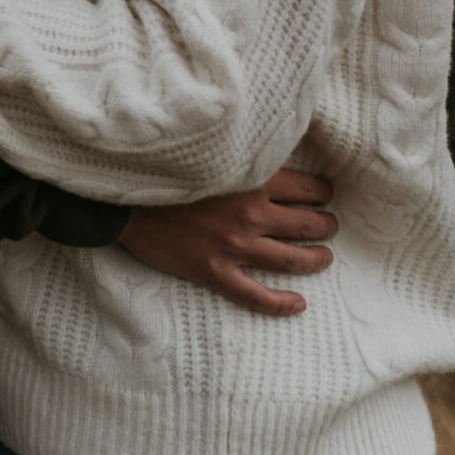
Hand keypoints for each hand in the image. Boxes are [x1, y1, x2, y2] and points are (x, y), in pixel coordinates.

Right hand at [118, 169, 337, 316]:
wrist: (124, 199)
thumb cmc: (167, 170)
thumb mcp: (213, 153)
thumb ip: (246, 155)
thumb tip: (273, 150)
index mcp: (253, 179)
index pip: (309, 189)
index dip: (323, 193)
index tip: (325, 194)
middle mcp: (250, 214)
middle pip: (308, 225)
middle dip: (327, 226)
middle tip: (329, 226)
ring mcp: (234, 246)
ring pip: (292, 260)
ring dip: (316, 259)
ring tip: (324, 257)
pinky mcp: (215, 271)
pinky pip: (255, 295)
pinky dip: (281, 303)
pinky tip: (298, 304)